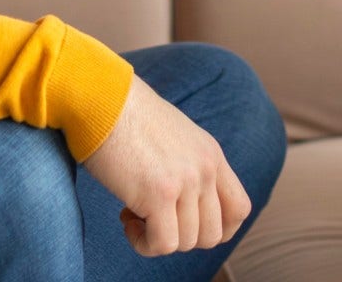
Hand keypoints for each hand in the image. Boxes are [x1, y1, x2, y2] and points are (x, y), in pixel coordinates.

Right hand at [83, 76, 252, 256]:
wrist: (102, 97)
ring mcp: (186, 181)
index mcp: (212, 155)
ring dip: (157, 238)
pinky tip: (126, 218)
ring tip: (133, 213)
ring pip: (187, 242)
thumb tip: (182, 205)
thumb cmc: (125, 116)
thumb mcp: (173, 137)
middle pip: (212, 234)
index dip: (216, 228)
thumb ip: (188, 165)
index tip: (184, 222)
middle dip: (182, 236)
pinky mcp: (159, 193)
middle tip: (153, 217)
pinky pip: (163, 244)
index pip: (239, 209)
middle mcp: (205, 169)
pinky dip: (143, 243)